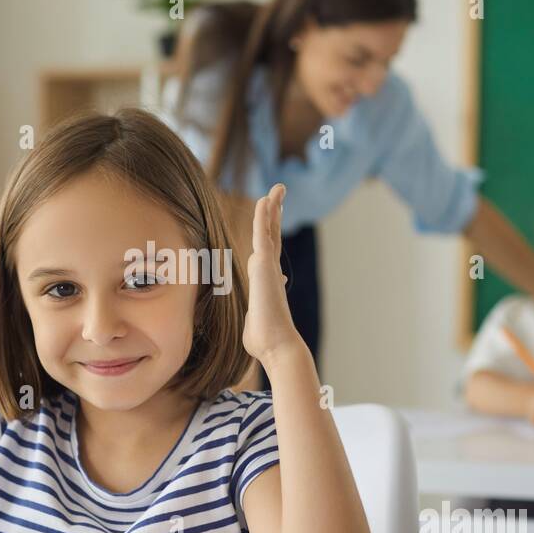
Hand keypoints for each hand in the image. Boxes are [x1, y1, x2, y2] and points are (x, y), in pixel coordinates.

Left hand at [242, 183, 305, 366]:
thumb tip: (256, 316)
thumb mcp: (254, 320)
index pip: (268, 249)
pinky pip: (263, 234)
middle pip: (272, 234)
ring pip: (270, 229)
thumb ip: (255, 313)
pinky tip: (266, 200)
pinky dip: (264, 216)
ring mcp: (268, 265)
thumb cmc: (263, 339)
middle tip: (279, 195)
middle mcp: (269, 269)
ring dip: (273, 207)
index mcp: (267, 279)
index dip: (271, 231)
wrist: (275, 343)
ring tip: (278, 189)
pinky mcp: (264, 264)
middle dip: (275, 213)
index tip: (273, 218)